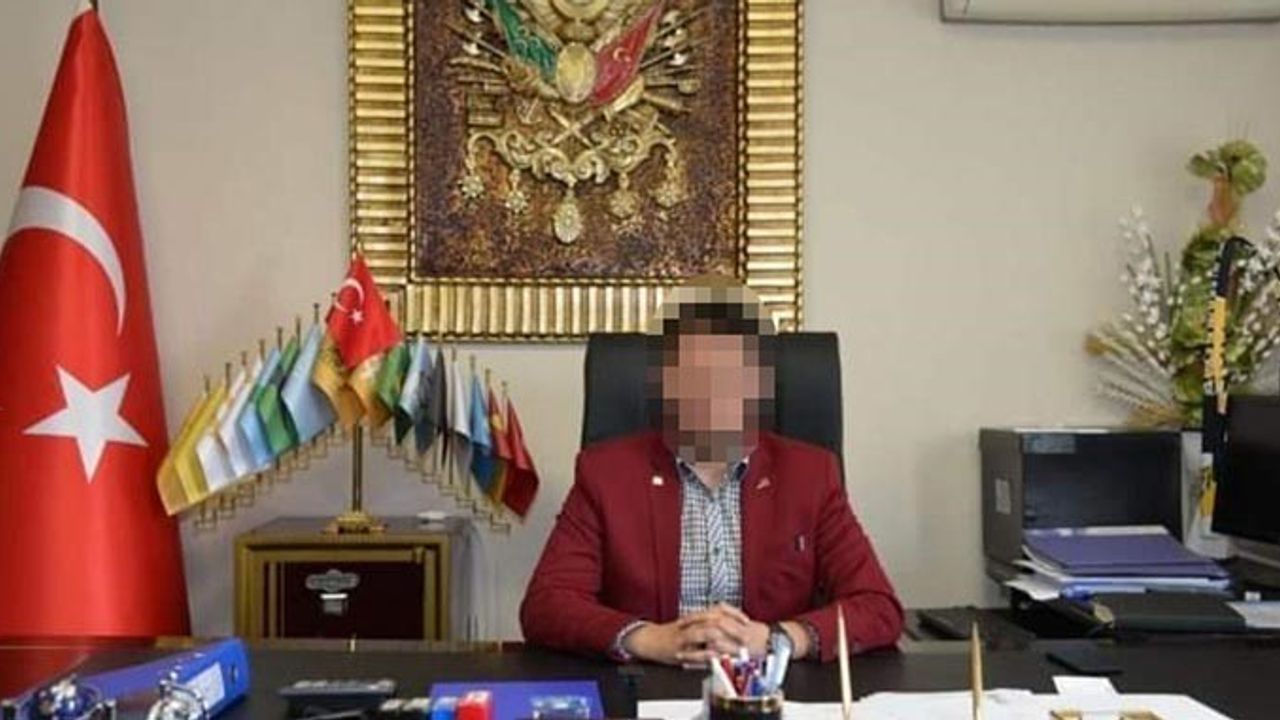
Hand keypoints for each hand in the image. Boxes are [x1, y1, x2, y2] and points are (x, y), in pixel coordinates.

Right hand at [623, 604, 769, 665]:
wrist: (649, 639)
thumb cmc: (671, 635)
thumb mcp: (691, 627)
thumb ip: (707, 628)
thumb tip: (728, 633)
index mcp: (696, 617)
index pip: (719, 608)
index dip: (734, 613)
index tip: (747, 621)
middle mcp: (691, 622)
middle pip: (716, 618)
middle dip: (733, 627)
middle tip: (746, 635)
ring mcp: (685, 634)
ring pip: (707, 631)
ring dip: (723, 639)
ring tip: (735, 646)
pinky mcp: (678, 646)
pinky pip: (694, 649)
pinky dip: (706, 652)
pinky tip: (715, 656)